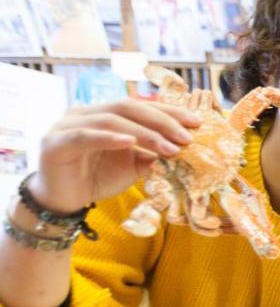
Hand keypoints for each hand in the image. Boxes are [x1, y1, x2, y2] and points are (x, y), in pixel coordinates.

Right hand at [30, 99, 202, 213]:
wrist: (65, 200)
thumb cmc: (98, 178)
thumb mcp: (133, 165)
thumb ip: (153, 154)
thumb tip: (186, 148)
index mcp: (105, 113)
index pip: (141, 106)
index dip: (169, 112)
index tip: (197, 122)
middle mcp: (86, 112)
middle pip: (128, 107)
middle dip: (162, 121)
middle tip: (188, 137)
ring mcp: (68, 124)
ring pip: (111, 120)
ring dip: (144, 133)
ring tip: (170, 147)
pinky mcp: (56, 142)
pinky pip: (85, 135)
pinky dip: (109, 138)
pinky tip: (130, 142)